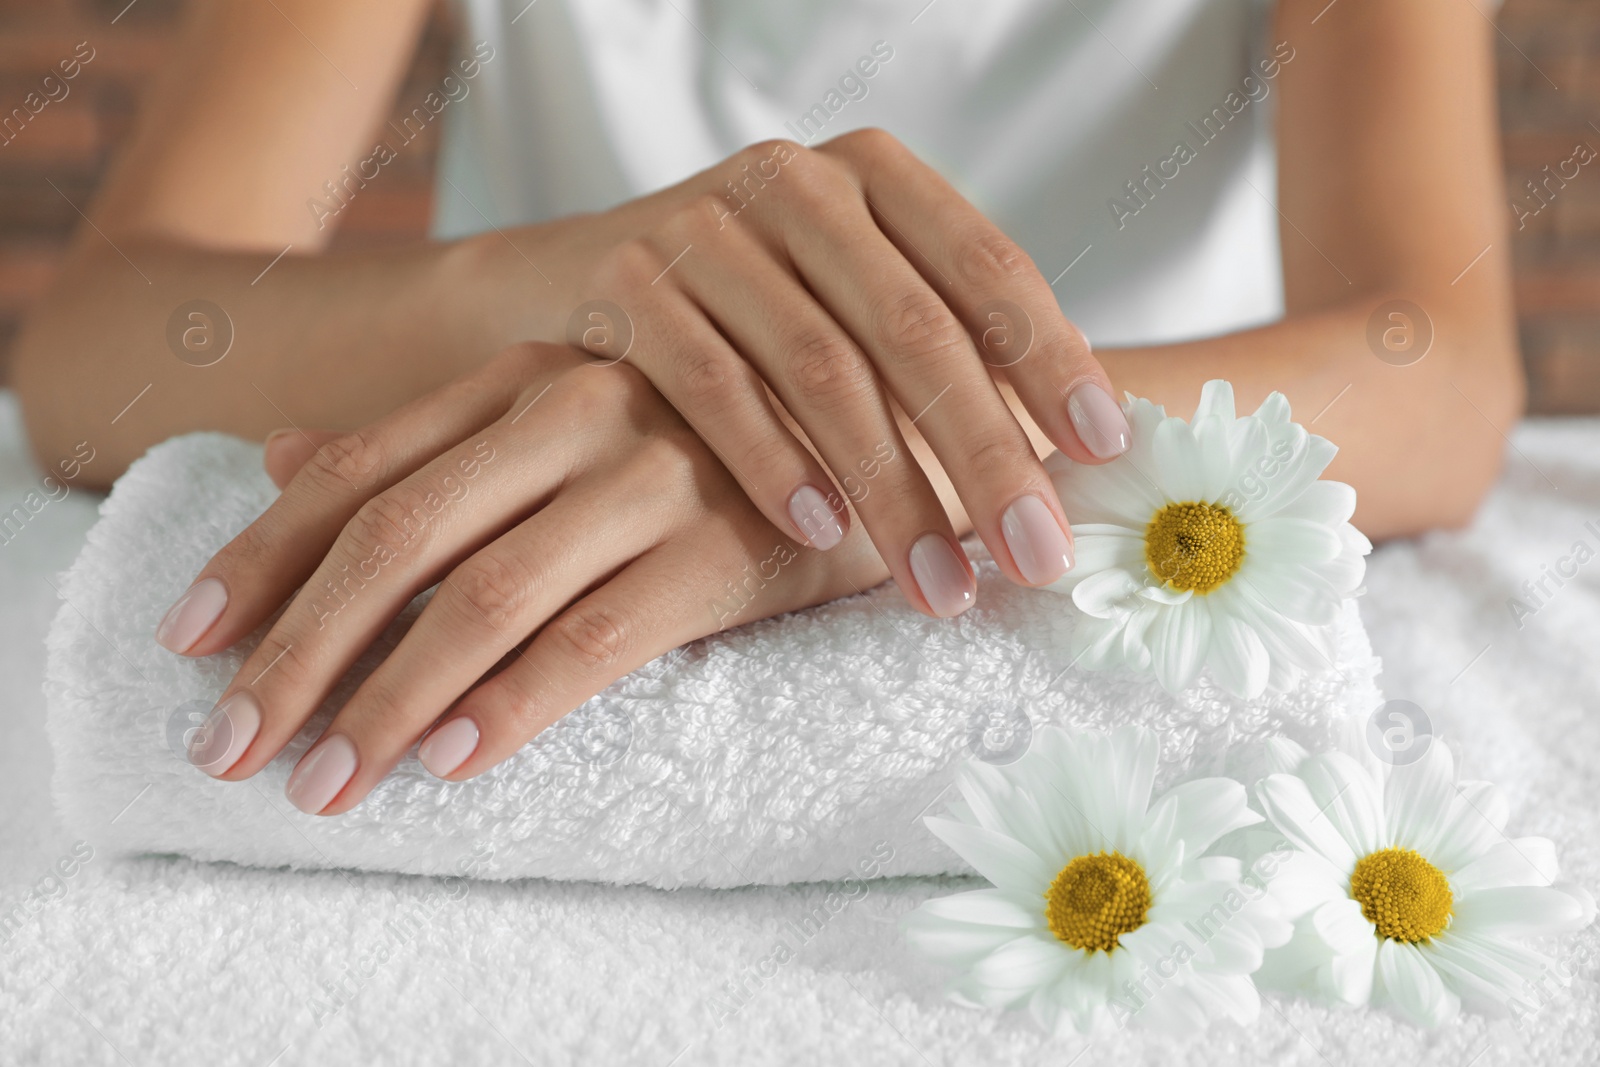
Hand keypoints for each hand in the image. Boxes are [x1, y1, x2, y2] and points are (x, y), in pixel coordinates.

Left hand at [159, 343, 887, 814]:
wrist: (879, 440)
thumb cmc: (705, 446)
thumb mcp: (559, 421)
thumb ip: (427, 443)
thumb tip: (280, 462)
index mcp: (520, 378)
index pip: (356, 470)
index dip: (260, 558)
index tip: (185, 642)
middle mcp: (574, 411)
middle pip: (396, 538)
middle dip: (297, 650)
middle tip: (228, 747)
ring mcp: (651, 476)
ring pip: (485, 596)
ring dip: (389, 698)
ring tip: (325, 782)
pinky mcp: (723, 548)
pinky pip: (598, 636)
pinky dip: (514, 702)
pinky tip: (449, 760)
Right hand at [512, 128, 1130, 615]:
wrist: (569, 287)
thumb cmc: (749, 317)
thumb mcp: (848, 301)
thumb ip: (942, 353)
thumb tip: (1073, 469)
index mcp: (875, 178)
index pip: (987, 268)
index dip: (1053, 359)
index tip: (1105, 453)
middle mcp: (796, 185)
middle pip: (915, 330)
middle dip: (987, 454)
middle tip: (1038, 555)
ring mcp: (704, 228)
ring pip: (822, 368)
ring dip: (892, 489)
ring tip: (940, 584)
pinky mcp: (625, 283)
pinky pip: (713, 385)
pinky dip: (773, 461)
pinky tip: (821, 531)